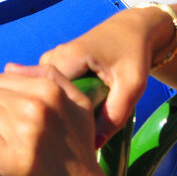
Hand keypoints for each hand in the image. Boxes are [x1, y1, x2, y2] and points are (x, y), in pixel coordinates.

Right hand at [40, 8, 159, 145]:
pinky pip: (48, 91)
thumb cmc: (133, 55)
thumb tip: (94, 145)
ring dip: (59, 111)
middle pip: (43, 98)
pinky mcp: (52, 66)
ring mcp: (49, 61)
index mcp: (68, 58)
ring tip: (79, 122)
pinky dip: (60, 102)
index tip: (79, 134)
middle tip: (81, 131)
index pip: (48, 97)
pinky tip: (76, 112)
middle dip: (59, 117)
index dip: (62, 120)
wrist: (132, 30)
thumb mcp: (132, 85)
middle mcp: (52, 58)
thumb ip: (115, 115)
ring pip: (44, 95)